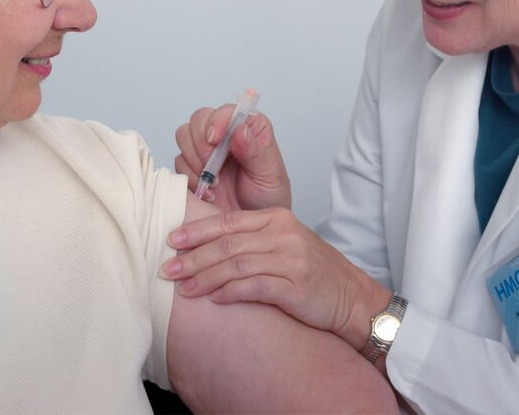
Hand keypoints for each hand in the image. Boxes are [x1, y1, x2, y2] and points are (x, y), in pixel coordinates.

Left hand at [162, 208, 389, 349]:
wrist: (351, 297)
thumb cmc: (312, 272)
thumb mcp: (282, 244)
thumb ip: (249, 240)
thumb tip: (203, 247)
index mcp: (276, 218)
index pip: (228, 221)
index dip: (197, 230)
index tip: (171, 240)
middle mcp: (283, 234)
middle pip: (228, 243)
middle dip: (193, 256)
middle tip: (168, 268)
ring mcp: (291, 259)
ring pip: (237, 264)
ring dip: (206, 277)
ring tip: (184, 288)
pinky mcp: (296, 286)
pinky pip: (255, 287)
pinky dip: (230, 293)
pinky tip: (214, 300)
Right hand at [174, 104, 290, 211]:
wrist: (253, 229)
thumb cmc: (268, 198)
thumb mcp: (270, 175)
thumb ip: (255, 152)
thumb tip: (240, 130)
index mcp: (249, 128)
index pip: (227, 111)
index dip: (218, 120)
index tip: (216, 139)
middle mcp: (226, 134)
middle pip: (200, 118)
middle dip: (202, 142)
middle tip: (212, 166)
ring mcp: (206, 150)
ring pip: (184, 135)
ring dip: (194, 159)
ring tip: (214, 182)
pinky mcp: (192, 167)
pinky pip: (179, 162)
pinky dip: (190, 177)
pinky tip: (208, 192)